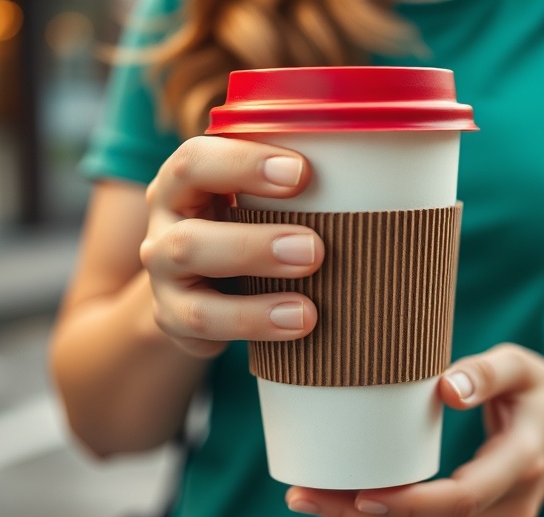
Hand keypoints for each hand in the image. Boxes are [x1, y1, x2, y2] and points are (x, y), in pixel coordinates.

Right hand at [139, 136, 323, 356]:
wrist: (201, 282)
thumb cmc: (248, 221)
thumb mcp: (257, 195)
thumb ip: (294, 183)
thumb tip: (379, 172)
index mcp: (184, 181)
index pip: (195, 162)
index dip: (244, 165)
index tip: (302, 172)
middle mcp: (165, 225)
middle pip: (191, 237)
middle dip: (255, 245)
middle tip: (315, 250)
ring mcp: (164, 276)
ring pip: (196, 296)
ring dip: (254, 304)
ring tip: (308, 311)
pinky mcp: (173, 318)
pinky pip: (204, 328)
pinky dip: (252, 326)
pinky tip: (295, 326)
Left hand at [285, 344, 543, 516]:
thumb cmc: (541, 388)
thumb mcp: (520, 365)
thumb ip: (486, 373)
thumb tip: (444, 388)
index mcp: (522, 462)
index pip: (460, 499)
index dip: (405, 503)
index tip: (355, 493)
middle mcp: (514, 505)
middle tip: (302, 495)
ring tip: (309, 498)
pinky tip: (347, 501)